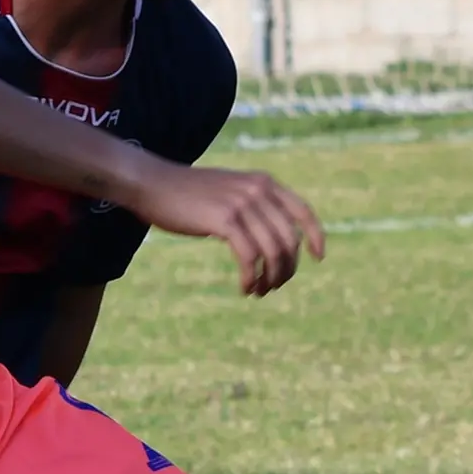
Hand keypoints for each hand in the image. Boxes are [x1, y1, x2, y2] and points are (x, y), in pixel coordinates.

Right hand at [125, 161, 325, 296]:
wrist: (154, 184)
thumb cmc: (189, 193)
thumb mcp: (230, 191)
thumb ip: (254, 206)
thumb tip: (276, 239)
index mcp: (264, 182)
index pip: (303, 211)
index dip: (315, 236)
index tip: (318, 258)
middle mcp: (258, 190)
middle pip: (288, 240)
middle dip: (286, 269)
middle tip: (271, 286)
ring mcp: (242, 204)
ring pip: (273, 252)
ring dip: (270, 279)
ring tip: (258, 291)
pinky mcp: (225, 221)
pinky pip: (250, 258)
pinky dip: (251, 278)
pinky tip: (244, 288)